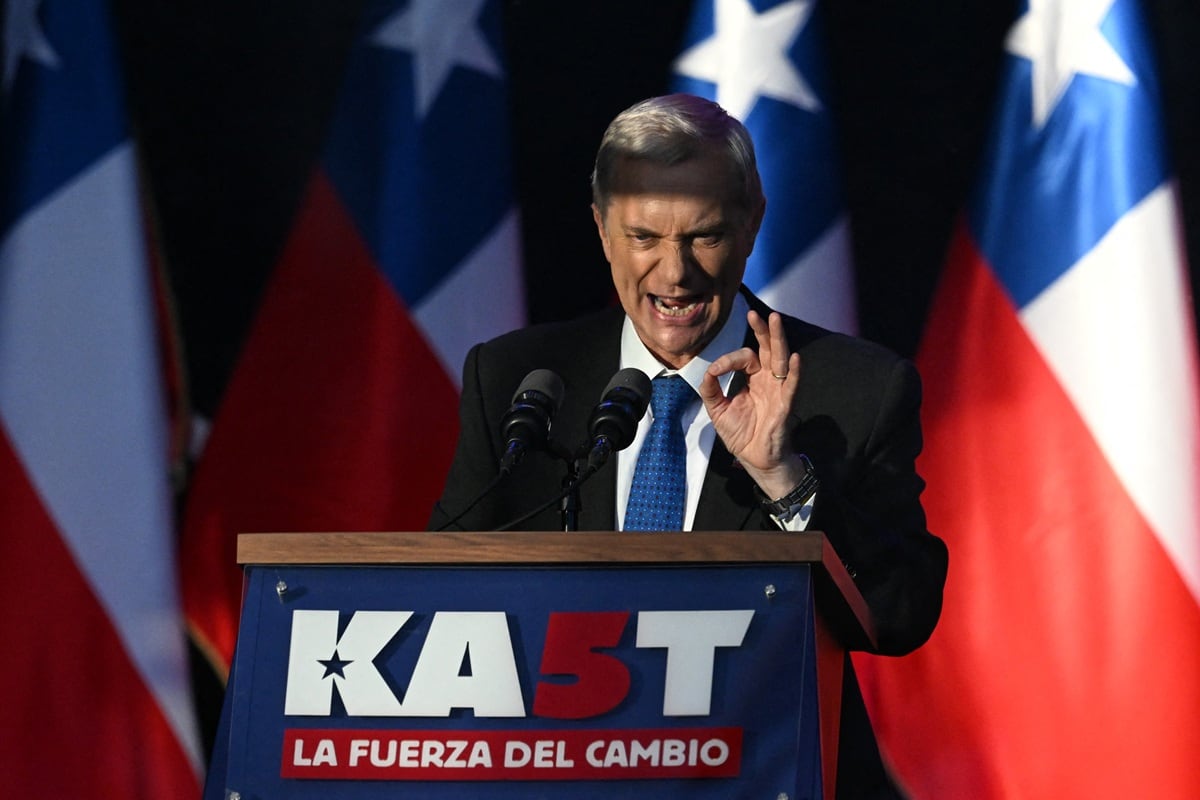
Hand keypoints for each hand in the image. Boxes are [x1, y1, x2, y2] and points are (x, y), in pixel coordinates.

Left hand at [698, 310, 807, 498]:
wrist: (754, 459)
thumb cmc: (742, 434)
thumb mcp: (718, 410)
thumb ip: (711, 389)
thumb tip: (707, 371)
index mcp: (754, 379)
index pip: (745, 358)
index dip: (729, 360)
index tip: (715, 371)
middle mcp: (768, 381)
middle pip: (768, 349)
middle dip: (762, 331)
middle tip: (755, 313)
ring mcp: (779, 391)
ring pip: (781, 360)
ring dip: (778, 340)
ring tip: (775, 321)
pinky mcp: (785, 406)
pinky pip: (791, 386)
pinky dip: (794, 373)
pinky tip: (794, 358)